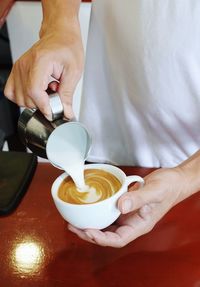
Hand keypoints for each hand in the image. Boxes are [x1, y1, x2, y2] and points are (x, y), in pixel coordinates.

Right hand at [4, 21, 83, 119]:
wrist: (60, 35)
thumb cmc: (68, 47)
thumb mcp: (74, 72)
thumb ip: (67, 94)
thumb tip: (65, 112)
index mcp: (40, 61)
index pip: (34, 91)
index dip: (44, 106)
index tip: (53, 112)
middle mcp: (25, 64)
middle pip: (26, 98)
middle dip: (43, 103)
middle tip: (55, 93)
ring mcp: (18, 68)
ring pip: (19, 99)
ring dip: (35, 101)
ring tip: (47, 90)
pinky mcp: (16, 71)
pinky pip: (11, 93)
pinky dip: (23, 98)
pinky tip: (37, 92)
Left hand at [68, 167, 186, 246]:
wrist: (172, 180)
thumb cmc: (168, 187)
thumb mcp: (155, 191)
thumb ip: (139, 198)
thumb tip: (121, 206)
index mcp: (140, 225)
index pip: (118, 239)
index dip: (102, 238)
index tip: (88, 231)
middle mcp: (132, 222)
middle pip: (108, 234)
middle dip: (89, 233)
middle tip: (73, 226)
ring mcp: (128, 214)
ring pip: (106, 224)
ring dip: (91, 224)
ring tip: (75, 220)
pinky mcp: (124, 205)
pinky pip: (109, 211)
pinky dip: (97, 212)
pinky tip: (89, 208)